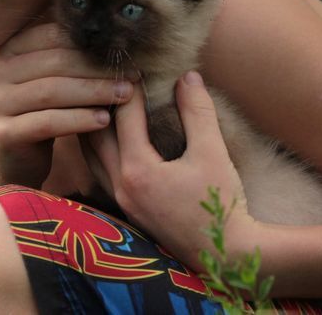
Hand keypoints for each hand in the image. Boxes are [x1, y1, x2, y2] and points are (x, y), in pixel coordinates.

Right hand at [0, 21, 135, 188]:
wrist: (13, 163)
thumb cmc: (41, 114)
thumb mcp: (52, 81)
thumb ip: (69, 58)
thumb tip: (117, 36)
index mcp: (10, 50)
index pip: (54, 37)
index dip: (91, 44)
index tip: (126, 54)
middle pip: (55, 63)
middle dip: (97, 69)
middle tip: (132, 76)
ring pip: (52, 91)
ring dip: (93, 92)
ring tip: (124, 96)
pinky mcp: (2, 132)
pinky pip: (46, 122)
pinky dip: (78, 120)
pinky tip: (103, 120)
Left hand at [86, 71, 259, 268]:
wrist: (229, 256)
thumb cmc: (222, 204)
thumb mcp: (213, 152)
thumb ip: (197, 112)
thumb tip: (188, 76)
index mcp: (138, 170)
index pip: (124, 117)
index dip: (130, 88)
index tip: (134, 66)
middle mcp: (121, 187)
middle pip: (96, 136)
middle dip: (102, 106)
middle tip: (109, 80)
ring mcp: (121, 203)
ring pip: (92, 157)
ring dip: (95, 129)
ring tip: (102, 104)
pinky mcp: (127, 212)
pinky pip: (100, 173)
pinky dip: (99, 151)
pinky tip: (110, 141)